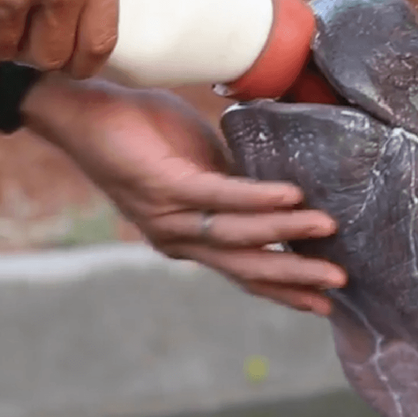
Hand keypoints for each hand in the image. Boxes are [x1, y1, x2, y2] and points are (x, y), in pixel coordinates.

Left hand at [24, 78, 346, 315]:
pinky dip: (258, 199)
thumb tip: (283, 193)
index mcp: (187, 238)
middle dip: (294, 277)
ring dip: (286, 234)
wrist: (81, 113)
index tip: (323, 303)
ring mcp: (170, 216)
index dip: (283, 290)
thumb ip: (234, 184)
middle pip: (246, 267)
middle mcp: (178, 238)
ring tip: (327, 229)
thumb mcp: (200, 164)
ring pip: (238, 235)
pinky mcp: (164, 185)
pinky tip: (291, 198)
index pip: (243, 272)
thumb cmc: (141, 132)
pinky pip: (219, 196)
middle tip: (337, 284)